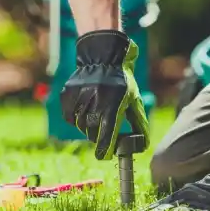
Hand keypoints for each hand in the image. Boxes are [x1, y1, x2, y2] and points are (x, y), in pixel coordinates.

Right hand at [59, 30, 149, 159]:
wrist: (103, 56)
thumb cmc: (122, 80)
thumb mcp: (133, 99)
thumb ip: (138, 122)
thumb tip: (142, 144)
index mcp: (112, 106)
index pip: (106, 139)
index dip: (105, 151)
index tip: (106, 154)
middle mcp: (94, 104)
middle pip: (92, 134)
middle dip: (98, 137)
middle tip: (103, 131)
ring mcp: (79, 98)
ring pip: (80, 125)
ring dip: (88, 126)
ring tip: (95, 114)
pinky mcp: (67, 94)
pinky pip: (69, 116)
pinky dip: (75, 117)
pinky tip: (84, 109)